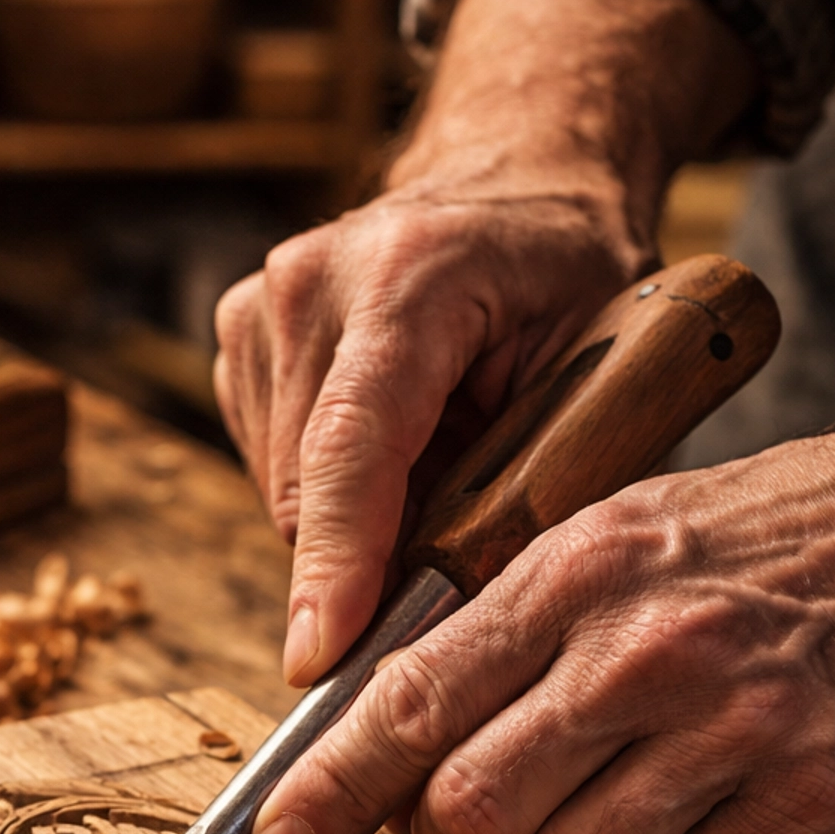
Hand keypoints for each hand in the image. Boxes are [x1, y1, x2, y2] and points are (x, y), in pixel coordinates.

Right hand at [214, 182, 641, 685]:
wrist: (515, 174)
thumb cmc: (568, 273)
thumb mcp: (597, 371)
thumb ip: (534, 482)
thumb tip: (473, 615)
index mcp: (410, 275)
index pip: (350, 446)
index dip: (334, 565)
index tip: (318, 659)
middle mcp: (313, 282)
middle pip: (307, 491)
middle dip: (365, 562)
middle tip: (452, 560)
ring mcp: (260, 304)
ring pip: (283, 494)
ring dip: (351, 525)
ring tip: (435, 471)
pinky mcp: (237, 335)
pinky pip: (271, 468)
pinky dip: (329, 491)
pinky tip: (393, 447)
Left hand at [248, 378, 834, 833]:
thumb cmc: (771, 539)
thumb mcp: (627, 533)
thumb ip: (512, 627)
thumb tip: (391, 735)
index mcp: (579, 571)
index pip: (409, 697)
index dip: (326, 789)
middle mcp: (645, 650)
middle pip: (469, 812)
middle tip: (485, 824)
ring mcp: (734, 729)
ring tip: (624, 796)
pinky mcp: (815, 797)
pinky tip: (709, 811)